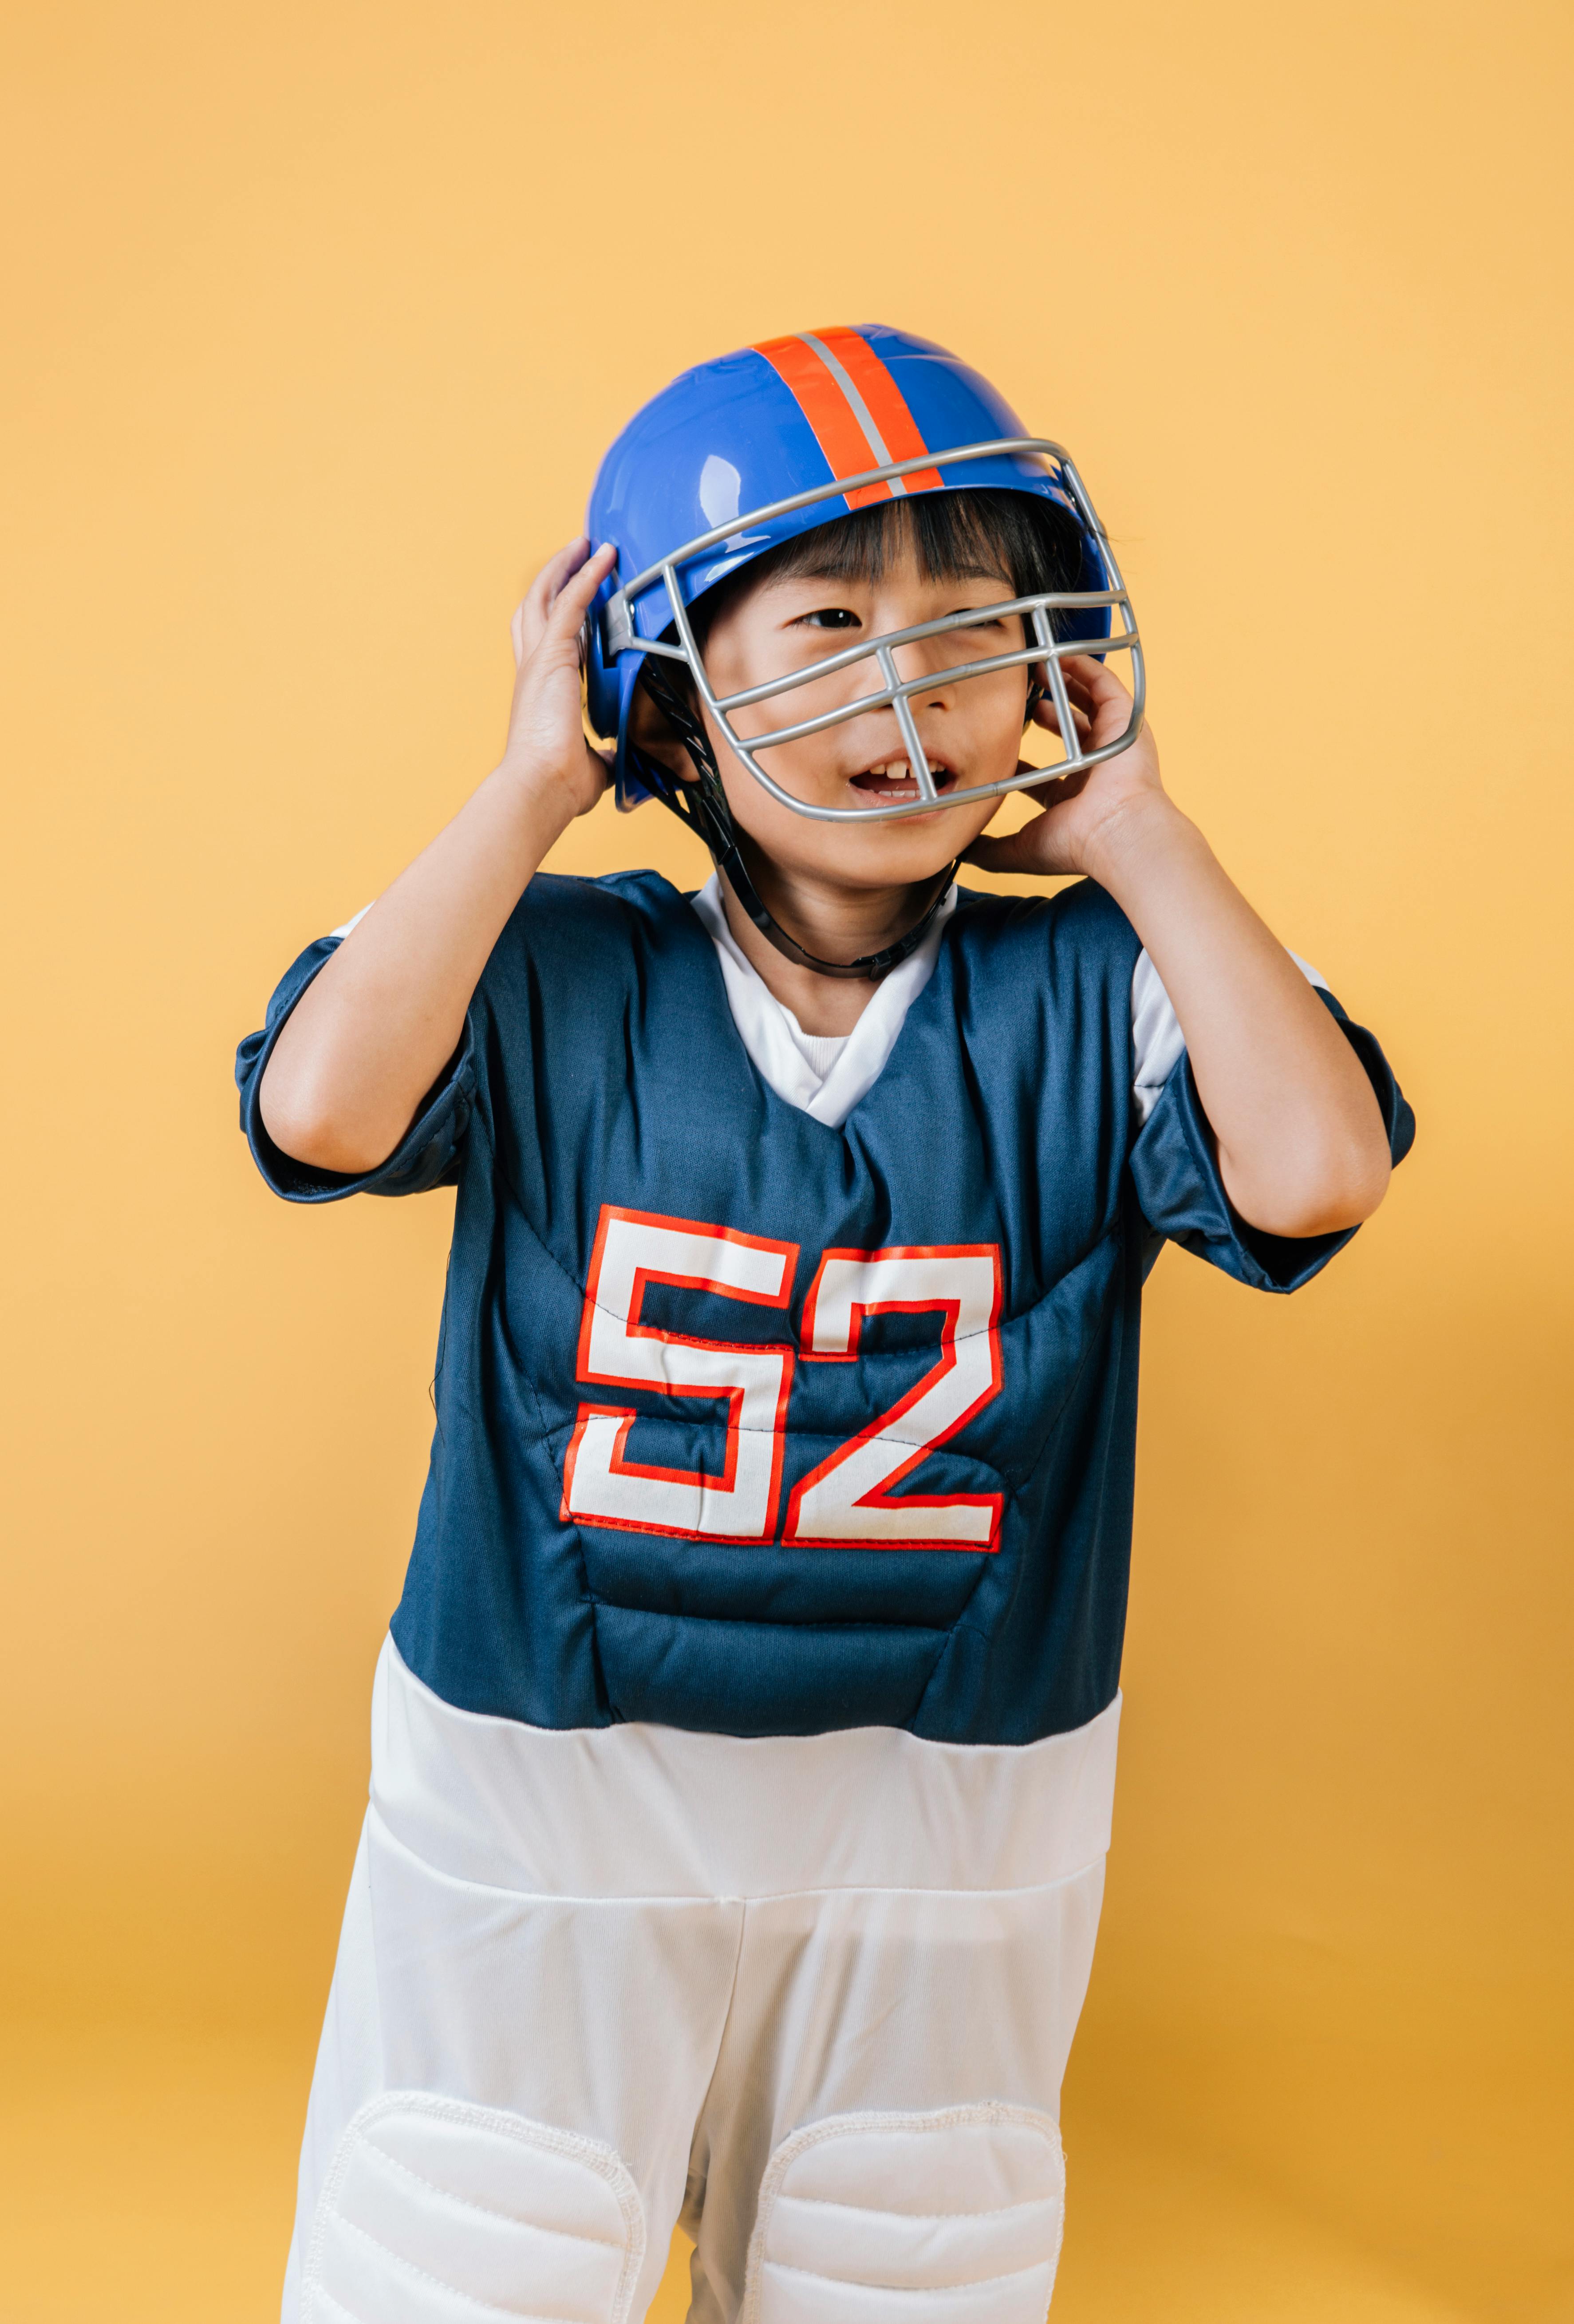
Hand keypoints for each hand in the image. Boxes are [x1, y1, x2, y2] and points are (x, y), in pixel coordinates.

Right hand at [500, 537, 617, 817]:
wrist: (541, 788)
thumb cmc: (558, 785)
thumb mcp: (593, 765)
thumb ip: (604, 753)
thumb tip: (617, 757)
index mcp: (542, 690)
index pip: (550, 638)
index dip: (563, 613)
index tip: (583, 597)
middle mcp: (535, 669)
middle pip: (537, 606)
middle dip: (556, 576)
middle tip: (577, 552)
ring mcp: (539, 661)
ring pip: (546, 595)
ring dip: (566, 566)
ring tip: (585, 544)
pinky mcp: (551, 657)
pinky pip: (569, 603)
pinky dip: (586, 576)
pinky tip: (602, 557)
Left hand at [963, 654, 1177, 882]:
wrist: (1116, 832)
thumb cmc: (1075, 843)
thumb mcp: (1021, 849)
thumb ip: (989, 851)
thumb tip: (960, 852)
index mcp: (1074, 796)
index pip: (1045, 772)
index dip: (1020, 755)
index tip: (997, 740)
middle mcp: (1096, 767)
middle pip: (1067, 730)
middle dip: (1043, 711)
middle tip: (1016, 696)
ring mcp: (1112, 741)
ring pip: (1086, 703)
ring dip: (1061, 685)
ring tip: (1035, 668)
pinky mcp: (1126, 720)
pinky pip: (1105, 684)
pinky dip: (1085, 668)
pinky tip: (1062, 656)